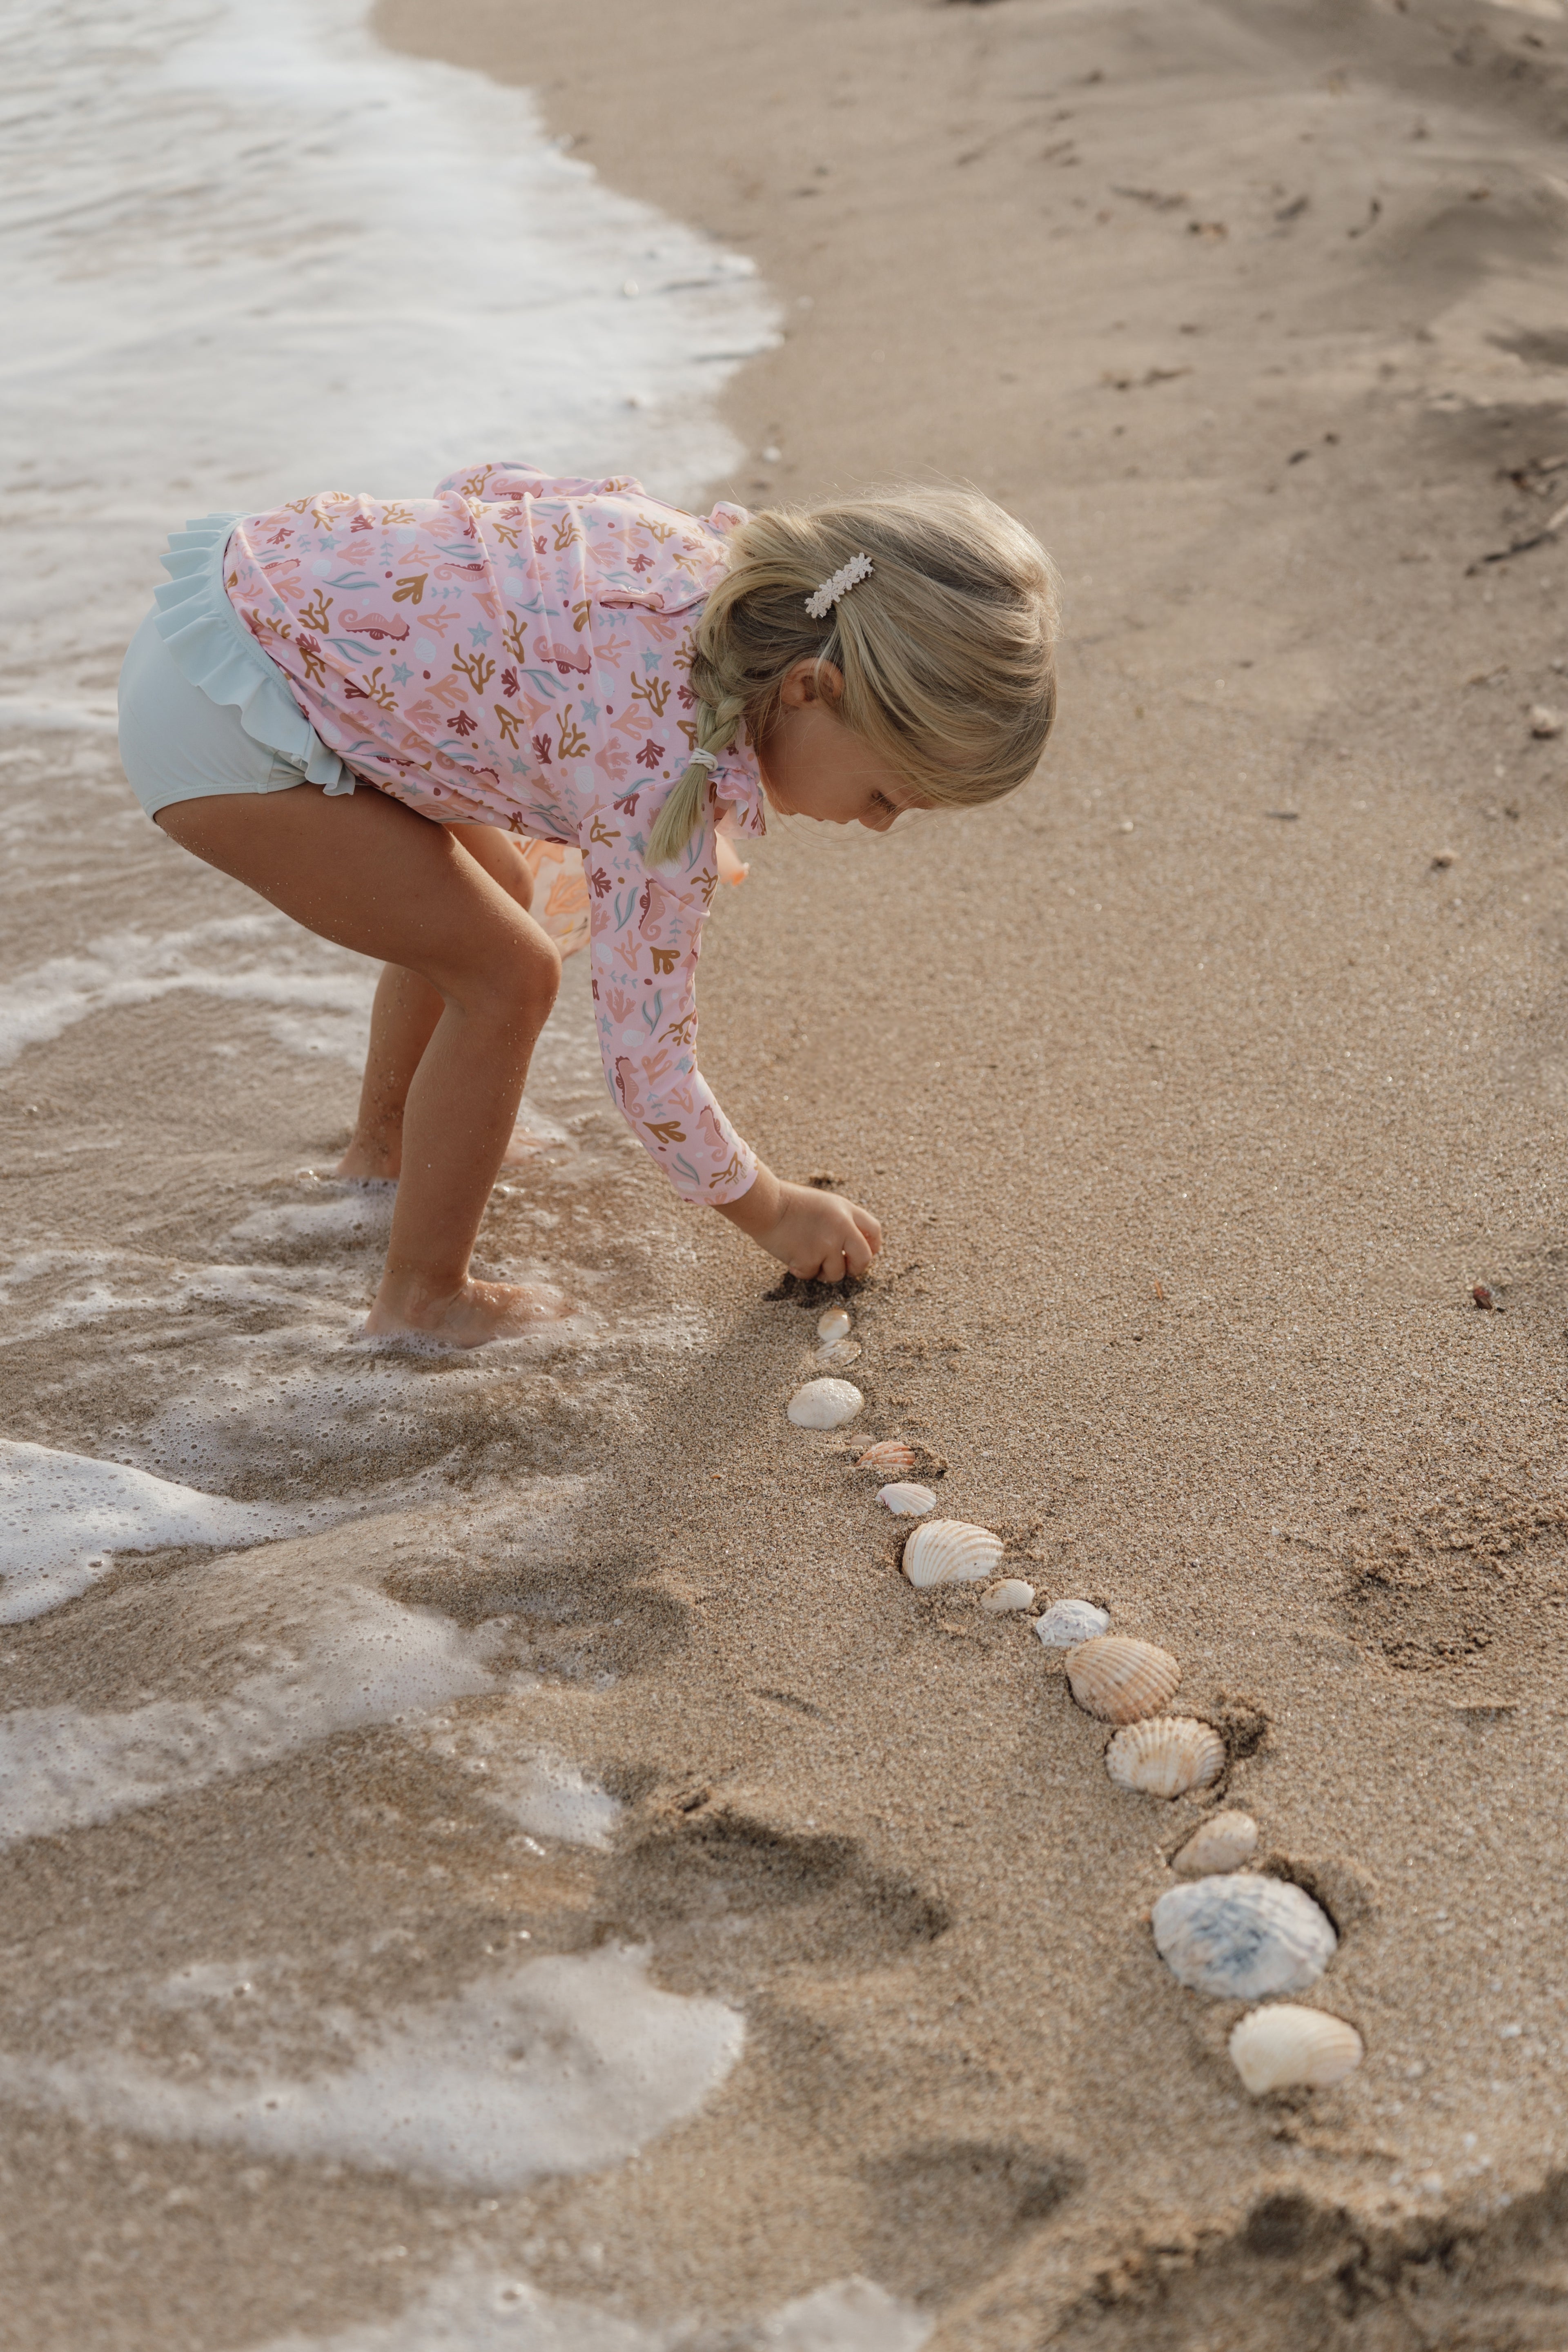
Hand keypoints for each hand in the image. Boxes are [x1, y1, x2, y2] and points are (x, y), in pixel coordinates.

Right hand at [715, 1165, 881, 1280]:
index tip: (866, 1253)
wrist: (765, 1205)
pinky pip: (811, 1275)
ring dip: (823, 1271)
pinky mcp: (809, 1259)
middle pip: (864, 1258)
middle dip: (855, 1268)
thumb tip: (851, 1246)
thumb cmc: (788, 1202)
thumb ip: (840, 1220)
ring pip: (837, 1273)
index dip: (873, 1246)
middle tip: (843, 1268)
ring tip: (808, 1258)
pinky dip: (801, 1270)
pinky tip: (791, 1256)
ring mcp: (827, 1244)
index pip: (874, 1231)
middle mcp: (842, 1227)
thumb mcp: (824, 1203)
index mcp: (846, 1210)